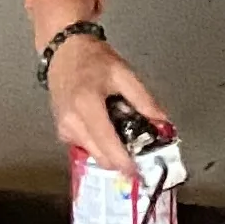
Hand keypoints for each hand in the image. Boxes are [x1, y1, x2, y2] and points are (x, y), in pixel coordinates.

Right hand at [41, 28, 168, 173]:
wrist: (64, 50)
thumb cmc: (93, 59)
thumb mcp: (124, 73)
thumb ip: (144, 100)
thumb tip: (162, 123)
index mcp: (87, 105)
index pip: (108, 145)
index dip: (125, 162)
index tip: (141, 172)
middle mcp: (71, 122)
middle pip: (101, 157)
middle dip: (121, 159)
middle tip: (138, 149)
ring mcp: (64, 130)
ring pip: (94, 156)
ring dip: (111, 152)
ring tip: (122, 130)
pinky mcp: (62, 133)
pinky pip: (86, 147)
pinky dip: (100, 145)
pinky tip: (107, 127)